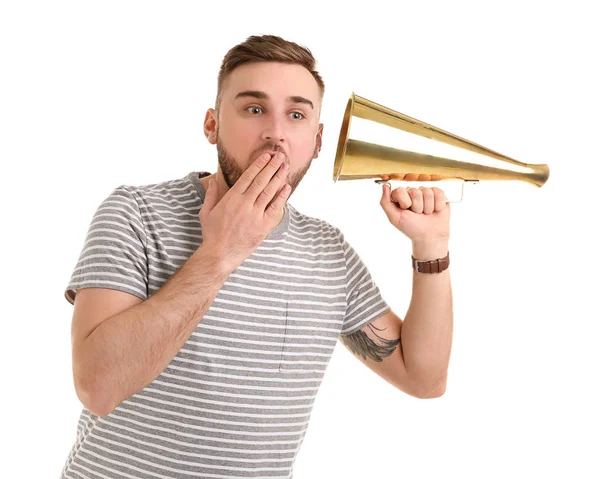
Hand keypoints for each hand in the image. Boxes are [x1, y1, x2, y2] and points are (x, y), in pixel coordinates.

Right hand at [199, 152, 289, 271]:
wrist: (219, 254)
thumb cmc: (211, 234)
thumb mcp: (206, 212)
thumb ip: (211, 195)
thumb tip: (213, 181)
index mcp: (231, 198)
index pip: (248, 176)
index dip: (258, 164)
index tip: (266, 156)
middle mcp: (244, 204)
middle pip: (261, 180)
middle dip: (272, 166)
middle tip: (281, 156)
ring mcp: (255, 215)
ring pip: (269, 192)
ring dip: (279, 178)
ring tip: (286, 167)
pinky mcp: (262, 226)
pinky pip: (274, 209)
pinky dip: (281, 197)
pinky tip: (286, 187)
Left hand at [380, 184, 449, 243]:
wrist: (429, 236)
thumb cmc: (411, 228)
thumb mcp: (395, 218)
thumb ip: (385, 202)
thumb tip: (385, 185)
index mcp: (400, 196)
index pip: (400, 190)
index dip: (404, 202)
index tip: (406, 211)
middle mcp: (412, 192)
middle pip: (415, 192)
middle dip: (417, 207)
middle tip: (418, 215)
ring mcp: (425, 192)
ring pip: (427, 193)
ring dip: (428, 208)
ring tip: (427, 214)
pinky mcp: (438, 194)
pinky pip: (438, 193)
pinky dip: (437, 205)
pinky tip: (435, 210)